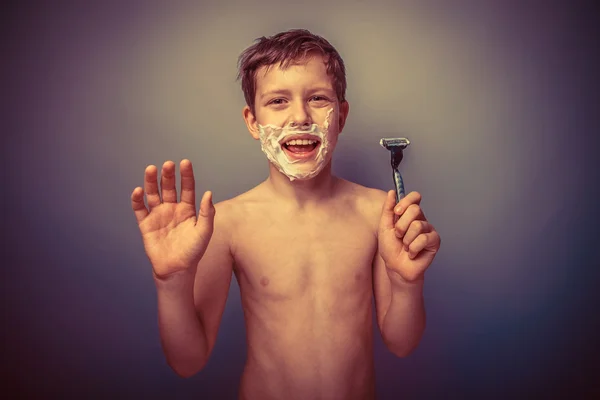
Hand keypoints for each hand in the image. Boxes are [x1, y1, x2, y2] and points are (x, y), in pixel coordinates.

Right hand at [131, 159, 214, 278]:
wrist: (177, 269)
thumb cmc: (193, 251)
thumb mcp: (204, 232)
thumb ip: (207, 213)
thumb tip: (209, 192)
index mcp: (188, 208)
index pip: (187, 187)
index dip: (186, 175)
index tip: (185, 162)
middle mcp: (172, 208)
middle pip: (169, 187)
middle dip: (168, 175)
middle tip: (168, 164)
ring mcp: (158, 215)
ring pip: (153, 194)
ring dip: (151, 181)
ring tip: (151, 169)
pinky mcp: (146, 224)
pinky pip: (140, 209)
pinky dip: (137, 199)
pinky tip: (138, 191)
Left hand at [378, 190, 440, 282]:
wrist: (396, 267)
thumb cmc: (390, 248)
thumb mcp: (384, 227)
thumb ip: (388, 209)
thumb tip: (392, 192)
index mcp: (409, 214)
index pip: (415, 197)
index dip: (406, 202)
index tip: (397, 212)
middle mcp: (421, 219)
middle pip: (415, 209)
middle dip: (401, 225)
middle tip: (398, 235)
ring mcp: (429, 230)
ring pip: (417, 225)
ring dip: (406, 239)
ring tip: (405, 247)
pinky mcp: (435, 241)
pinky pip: (423, 239)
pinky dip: (413, 248)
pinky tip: (412, 253)